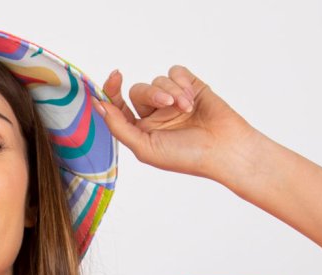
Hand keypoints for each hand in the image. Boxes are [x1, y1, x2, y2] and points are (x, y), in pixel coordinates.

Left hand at [92, 66, 258, 179]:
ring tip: (186, 108)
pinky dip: (180, 82)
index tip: (114, 76)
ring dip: (171, 92)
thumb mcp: (145, 148)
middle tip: (166, 104)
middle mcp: (154, 115)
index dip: (112, 91)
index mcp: (140, 131)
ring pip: (158, 80)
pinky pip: (175, 72)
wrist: (223, 148)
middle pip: (138, 90)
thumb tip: (98, 105)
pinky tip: (190, 98)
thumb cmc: (185, 156)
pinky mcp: (189, 86)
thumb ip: (119, 127)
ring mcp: (172, 100)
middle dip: (151, 94)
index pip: (118, 107)